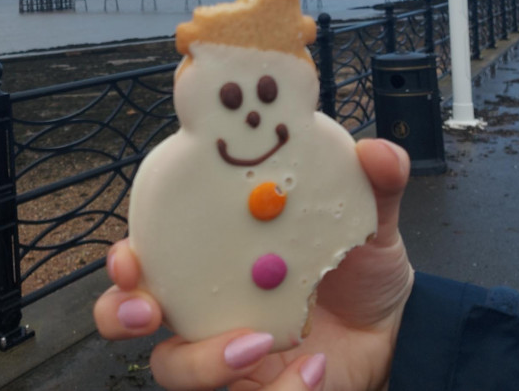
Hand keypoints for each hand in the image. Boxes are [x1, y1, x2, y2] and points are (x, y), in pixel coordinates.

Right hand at [94, 138, 412, 390]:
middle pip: (127, 316)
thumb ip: (374, 186)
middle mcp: (205, 304)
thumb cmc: (360, 273)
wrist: (396, 333)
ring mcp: (224, 353)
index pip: (148, 254)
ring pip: (172, 370)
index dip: (123, 259)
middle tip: (149, 309)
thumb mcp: (368, 225)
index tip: (130, 257)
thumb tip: (378, 152)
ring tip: (254, 345)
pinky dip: (279, 390)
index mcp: (212, 255)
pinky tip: (312, 368)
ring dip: (201, 362)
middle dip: (121, 313)